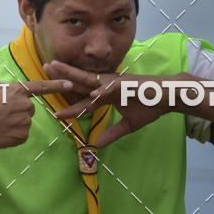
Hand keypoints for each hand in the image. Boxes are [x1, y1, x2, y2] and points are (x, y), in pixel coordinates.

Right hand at [0, 79, 71, 150]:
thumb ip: (3, 86)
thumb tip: (7, 90)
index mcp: (17, 91)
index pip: (40, 87)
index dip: (56, 85)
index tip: (69, 84)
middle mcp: (24, 106)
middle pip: (29, 108)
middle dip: (18, 110)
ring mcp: (24, 122)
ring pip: (24, 122)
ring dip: (14, 123)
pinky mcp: (21, 137)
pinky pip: (21, 134)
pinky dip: (12, 134)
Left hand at [44, 62, 197, 147]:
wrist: (168, 96)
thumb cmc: (150, 106)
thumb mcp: (128, 125)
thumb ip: (112, 134)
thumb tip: (97, 146)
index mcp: (106, 94)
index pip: (84, 102)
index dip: (70, 108)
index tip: (55, 114)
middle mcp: (107, 86)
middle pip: (81, 82)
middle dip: (63, 76)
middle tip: (45, 67)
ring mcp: (115, 83)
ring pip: (90, 79)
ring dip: (73, 75)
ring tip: (57, 70)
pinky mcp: (127, 84)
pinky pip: (113, 88)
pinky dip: (103, 90)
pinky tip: (92, 93)